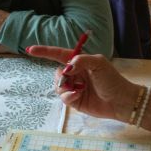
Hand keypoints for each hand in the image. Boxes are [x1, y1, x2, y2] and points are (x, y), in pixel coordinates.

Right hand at [26, 45, 140, 121]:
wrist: (120, 101)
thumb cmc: (112, 80)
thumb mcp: (98, 63)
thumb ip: (81, 60)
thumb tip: (66, 68)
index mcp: (79, 62)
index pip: (58, 54)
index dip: (44, 52)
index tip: (29, 49)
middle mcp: (75, 73)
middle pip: (57, 73)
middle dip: (61, 77)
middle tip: (72, 79)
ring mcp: (74, 87)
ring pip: (58, 86)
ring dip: (65, 87)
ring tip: (78, 90)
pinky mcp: (75, 100)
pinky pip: (63, 97)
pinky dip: (68, 96)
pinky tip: (77, 96)